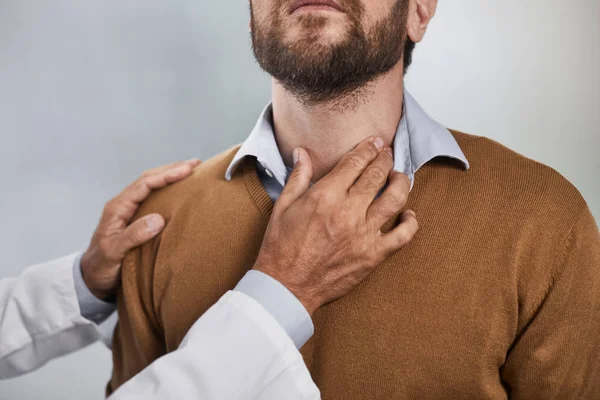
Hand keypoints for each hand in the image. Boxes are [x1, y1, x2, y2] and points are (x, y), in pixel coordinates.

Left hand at [81, 159, 201, 299]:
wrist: (91, 280)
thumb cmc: (101, 267)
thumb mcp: (115, 253)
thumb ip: (133, 236)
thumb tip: (158, 219)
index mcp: (117, 208)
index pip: (144, 184)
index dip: (166, 175)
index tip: (186, 170)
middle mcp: (123, 205)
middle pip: (149, 180)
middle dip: (172, 169)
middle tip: (195, 164)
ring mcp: (129, 211)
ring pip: (151, 187)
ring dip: (170, 177)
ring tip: (191, 171)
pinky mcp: (136, 219)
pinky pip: (153, 199)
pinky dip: (168, 191)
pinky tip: (179, 191)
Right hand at [253, 136, 417, 315]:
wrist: (286, 286)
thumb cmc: (281, 246)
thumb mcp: (283, 206)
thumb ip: (298, 177)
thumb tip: (302, 152)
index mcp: (325, 196)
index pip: (355, 162)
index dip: (368, 148)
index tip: (376, 142)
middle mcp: (348, 211)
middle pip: (377, 175)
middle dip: (385, 158)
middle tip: (387, 153)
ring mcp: (364, 234)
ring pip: (396, 198)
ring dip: (401, 181)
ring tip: (398, 177)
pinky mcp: (373, 256)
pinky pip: (403, 235)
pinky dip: (411, 221)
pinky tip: (408, 214)